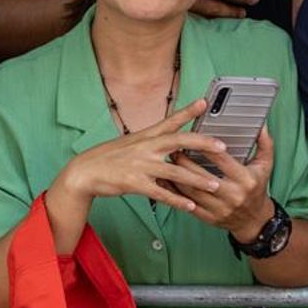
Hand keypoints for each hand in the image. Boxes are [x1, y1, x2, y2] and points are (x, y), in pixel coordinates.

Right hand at [55, 100, 225, 211]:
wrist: (85, 171)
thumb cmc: (109, 158)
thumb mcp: (131, 144)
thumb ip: (151, 142)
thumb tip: (170, 141)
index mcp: (146, 136)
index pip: (170, 120)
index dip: (187, 110)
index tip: (204, 102)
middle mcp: (146, 147)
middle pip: (179, 141)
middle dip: (203, 144)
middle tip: (223, 147)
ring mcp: (141, 165)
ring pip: (176, 172)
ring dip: (197, 180)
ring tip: (215, 185)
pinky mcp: (135, 183)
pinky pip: (161, 193)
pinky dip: (177, 201)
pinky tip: (190, 206)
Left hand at [171, 122, 275, 241]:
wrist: (255, 221)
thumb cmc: (257, 188)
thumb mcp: (265, 165)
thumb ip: (264, 143)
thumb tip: (261, 124)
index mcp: (245, 180)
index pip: (222, 160)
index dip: (205, 147)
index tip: (192, 137)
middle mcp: (232, 195)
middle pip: (202, 176)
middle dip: (184, 161)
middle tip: (173, 148)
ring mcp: (220, 209)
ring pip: (192, 192)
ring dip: (176, 176)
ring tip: (168, 163)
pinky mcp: (209, 218)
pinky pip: (188, 205)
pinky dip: (175, 193)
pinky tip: (168, 182)